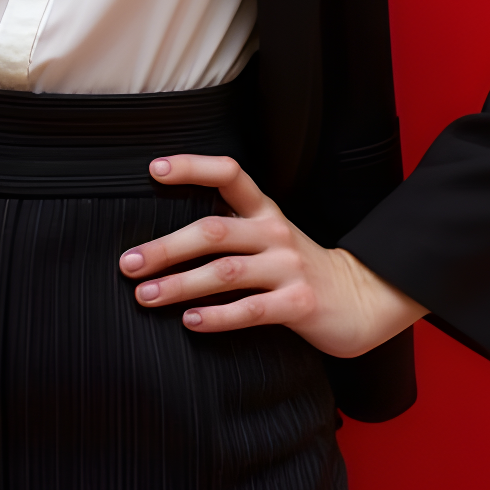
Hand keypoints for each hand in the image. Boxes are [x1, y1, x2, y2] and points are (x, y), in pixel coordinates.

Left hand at [119, 153, 426, 358]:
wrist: (361, 299)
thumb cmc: (298, 270)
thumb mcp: (269, 238)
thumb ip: (229, 232)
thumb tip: (162, 241)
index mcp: (265, 211)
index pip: (229, 174)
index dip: (193, 167)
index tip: (155, 170)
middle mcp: (275, 233)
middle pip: (214, 231)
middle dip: (166, 248)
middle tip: (128, 263)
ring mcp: (289, 268)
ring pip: (226, 272)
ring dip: (180, 285)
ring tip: (146, 296)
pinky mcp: (299, 304)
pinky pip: (251, 310)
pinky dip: (218, 316)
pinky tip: (191, 322)